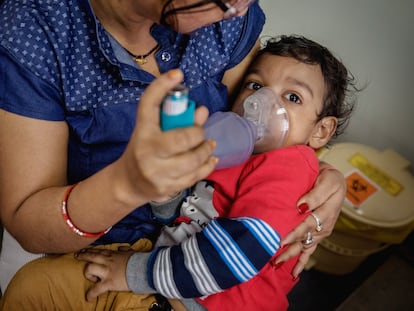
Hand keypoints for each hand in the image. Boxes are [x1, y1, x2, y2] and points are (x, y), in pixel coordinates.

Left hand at [75, 248, 133, 300]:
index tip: (85, 250)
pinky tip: (89, 297)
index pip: (99, 250)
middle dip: (83, 256)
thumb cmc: (138, 260)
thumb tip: (122, 248)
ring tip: (91, 277)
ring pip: (89, 268)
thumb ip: (125, 249)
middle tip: (77, 256)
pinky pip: (96, 289)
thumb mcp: (130, 252)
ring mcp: (107, 271)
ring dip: (88, 273)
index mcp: (113, 254)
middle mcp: (107, 261)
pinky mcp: (109, 282)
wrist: (143, 268)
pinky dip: (91, 294)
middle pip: (91, 256)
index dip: (91, 250)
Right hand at [117, 69, 216, 202]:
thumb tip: (203, 111)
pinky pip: (196, 175)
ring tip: (208, 145)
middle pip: (182, 138)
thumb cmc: (143, 150)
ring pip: (193, 160)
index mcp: (142, 132)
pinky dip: (208, 165)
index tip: (178, 73)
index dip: (162, 86)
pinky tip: (210, 159)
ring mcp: (158, 173)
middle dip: (198, 133)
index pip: (149, 104)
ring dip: (206, 150)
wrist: (129, 183)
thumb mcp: (150, 130)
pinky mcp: (169, 188)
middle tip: (201, 133)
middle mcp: (148, 152)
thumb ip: (174, 118)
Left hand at [275, 165, 344, 277]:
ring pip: (304, 246)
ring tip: (276, 264)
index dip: (294, 233)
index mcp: (326, 212)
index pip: (307, 225)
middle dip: (289, 249)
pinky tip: (294, 272)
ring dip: (291, 256)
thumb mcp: (328, 182)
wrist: (331, 179)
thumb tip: (301, 205)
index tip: (281, 240)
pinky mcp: (317, 234)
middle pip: (304, 239)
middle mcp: (324, 225)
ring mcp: (320, 231)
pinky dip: (302, 262)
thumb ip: (316, 194)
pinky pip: (310, 250)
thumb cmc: (328, 178)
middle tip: (273, 258)